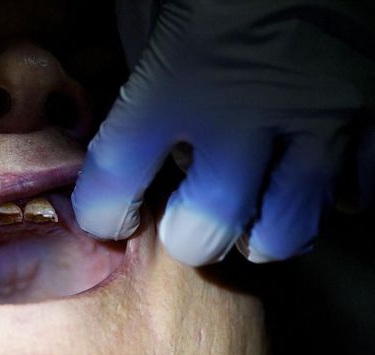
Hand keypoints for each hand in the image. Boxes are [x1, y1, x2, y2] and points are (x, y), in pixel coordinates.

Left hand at [72, 0, 374, 264]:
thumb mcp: (150, 14)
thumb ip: (142, 83)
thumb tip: (139, 146)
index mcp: (173, 79)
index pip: (115, 182)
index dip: (103, 214)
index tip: (108, 214)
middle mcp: (244, 110)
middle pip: (204, 229)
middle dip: (188, 234)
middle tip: (188, 215)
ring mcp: (318, 116)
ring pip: (285, 231)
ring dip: (259, 231)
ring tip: (251, 209)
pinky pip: (357, 195)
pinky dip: (330, 197)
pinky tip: (308, 173)